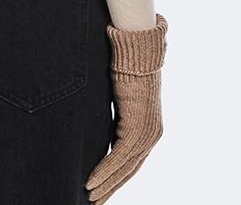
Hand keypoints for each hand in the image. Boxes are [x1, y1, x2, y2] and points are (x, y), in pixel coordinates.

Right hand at [85, 13, 167, 202]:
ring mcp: (147, 134)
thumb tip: (105, 126)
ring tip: (89, 197)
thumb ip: (116, 117)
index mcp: (150, 130)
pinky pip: (119, 157)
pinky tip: (90, 182)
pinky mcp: (138, 129)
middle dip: (110, 188)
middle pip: (128, 170)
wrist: (136, 52)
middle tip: (94, 202)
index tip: (101, 189)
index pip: (131, 162)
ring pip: (123, 168)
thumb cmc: (126, 68)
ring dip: (104, 184)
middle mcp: (152, 136)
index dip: (116, 178)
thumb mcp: (120, 99)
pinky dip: (104, 171)